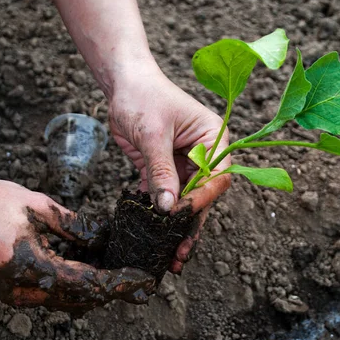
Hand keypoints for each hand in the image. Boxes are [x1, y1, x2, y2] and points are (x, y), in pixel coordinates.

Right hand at [0, 172, 155, 310]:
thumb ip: (75, 226)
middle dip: (110, 287)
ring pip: (65, 299)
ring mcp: (14, 294)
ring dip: (92, 286)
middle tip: (136, 276)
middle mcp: (22, 291)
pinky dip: (72, 282)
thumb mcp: (38, 206)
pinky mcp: (9, 289)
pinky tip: (86, 263)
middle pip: (80, 299)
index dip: (119, 283)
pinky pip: (50, 293)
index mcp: (31, 268)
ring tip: (115, 266)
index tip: (143, 281)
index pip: (88, 284)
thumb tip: (104, 237)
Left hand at [107, 65, 230, 272]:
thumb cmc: (143, 96)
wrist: (122, 84)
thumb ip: (161, 170)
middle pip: (202, 194)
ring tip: (169, 255)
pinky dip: (157, 214)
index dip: (202, 198)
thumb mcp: (153, 133)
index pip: (216, 176)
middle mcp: (204, 154)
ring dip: (175, 226)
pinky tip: (151, 235)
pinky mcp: (164, 169)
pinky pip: (164, 195)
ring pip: (183, 200)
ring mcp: (184, 163)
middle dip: (191, 223)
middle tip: (180, 252)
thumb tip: (168, 208)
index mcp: (214, 138)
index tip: (184, 216)